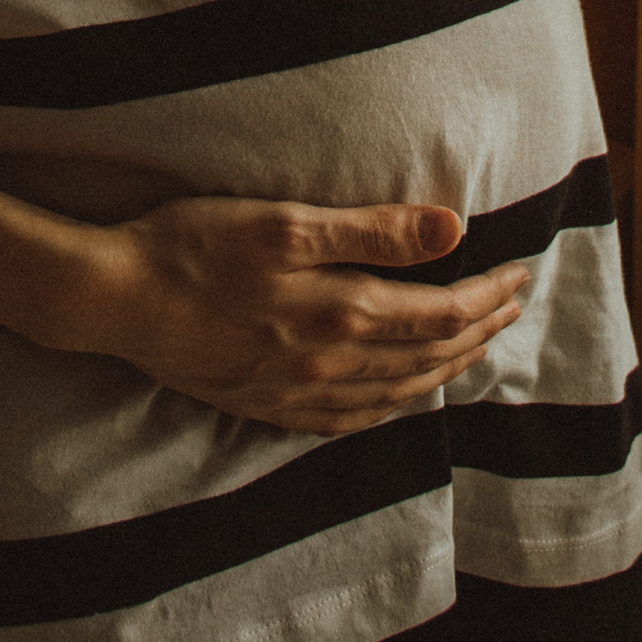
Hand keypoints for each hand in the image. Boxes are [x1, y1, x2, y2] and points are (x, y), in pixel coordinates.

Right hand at [76, 195, 529, 433]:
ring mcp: (300, 393)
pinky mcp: (269, 406)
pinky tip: (400, 399)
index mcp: (343, 312)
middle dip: (479, 331)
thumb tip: (453, 227)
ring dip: (446, 369)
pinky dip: (392, 407)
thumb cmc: (198, 244)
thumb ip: (374, 230)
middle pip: (428, 356)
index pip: (442, 312)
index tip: (521, 273)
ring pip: (397, 391)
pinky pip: (352, 420)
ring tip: (476, 348)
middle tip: (514, 307)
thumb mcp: (289, 222)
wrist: (119, 300)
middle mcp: (331, 364)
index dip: (488, 295)